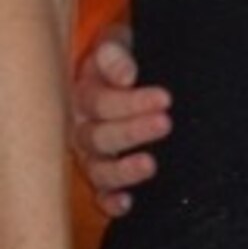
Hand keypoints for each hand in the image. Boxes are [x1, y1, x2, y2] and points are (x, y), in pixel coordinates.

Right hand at [70, 26, 170, 217]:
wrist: (122, 71)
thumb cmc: (121, 59)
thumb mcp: (117, 44)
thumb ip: (116, 55)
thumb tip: (126, 75)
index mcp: (82, 96)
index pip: (101, 103)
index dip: (132, 102)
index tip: (165, 98)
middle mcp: (81, 128)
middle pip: (100, 137)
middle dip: (133, 132)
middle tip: (165, 123)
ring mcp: (90, 154)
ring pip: (98, 168)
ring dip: (123, 170)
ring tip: (150, 164)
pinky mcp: (102, 175)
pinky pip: (100, 193)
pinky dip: (110, 201)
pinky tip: (127, 204)